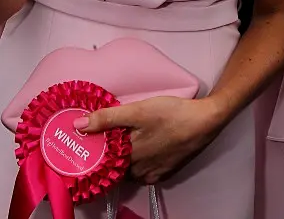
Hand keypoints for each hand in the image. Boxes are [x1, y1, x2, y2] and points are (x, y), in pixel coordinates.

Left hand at [74, 96, 223, 184]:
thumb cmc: (171, 113)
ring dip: (121, 159)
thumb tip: (79, 126)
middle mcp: (140, 172)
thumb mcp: (137, 110)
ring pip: (129, 171)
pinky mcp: (165, 170)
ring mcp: (154, 173)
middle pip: (116, 168)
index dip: (92, 154)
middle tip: (98, 138)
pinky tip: (137, 146)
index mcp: (130, 159)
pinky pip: (143, 172)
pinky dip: (136, 162)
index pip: (102, 165)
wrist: (204, 121)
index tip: (83, 142)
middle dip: (106, 156)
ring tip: (116, 140)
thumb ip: (107, 118)